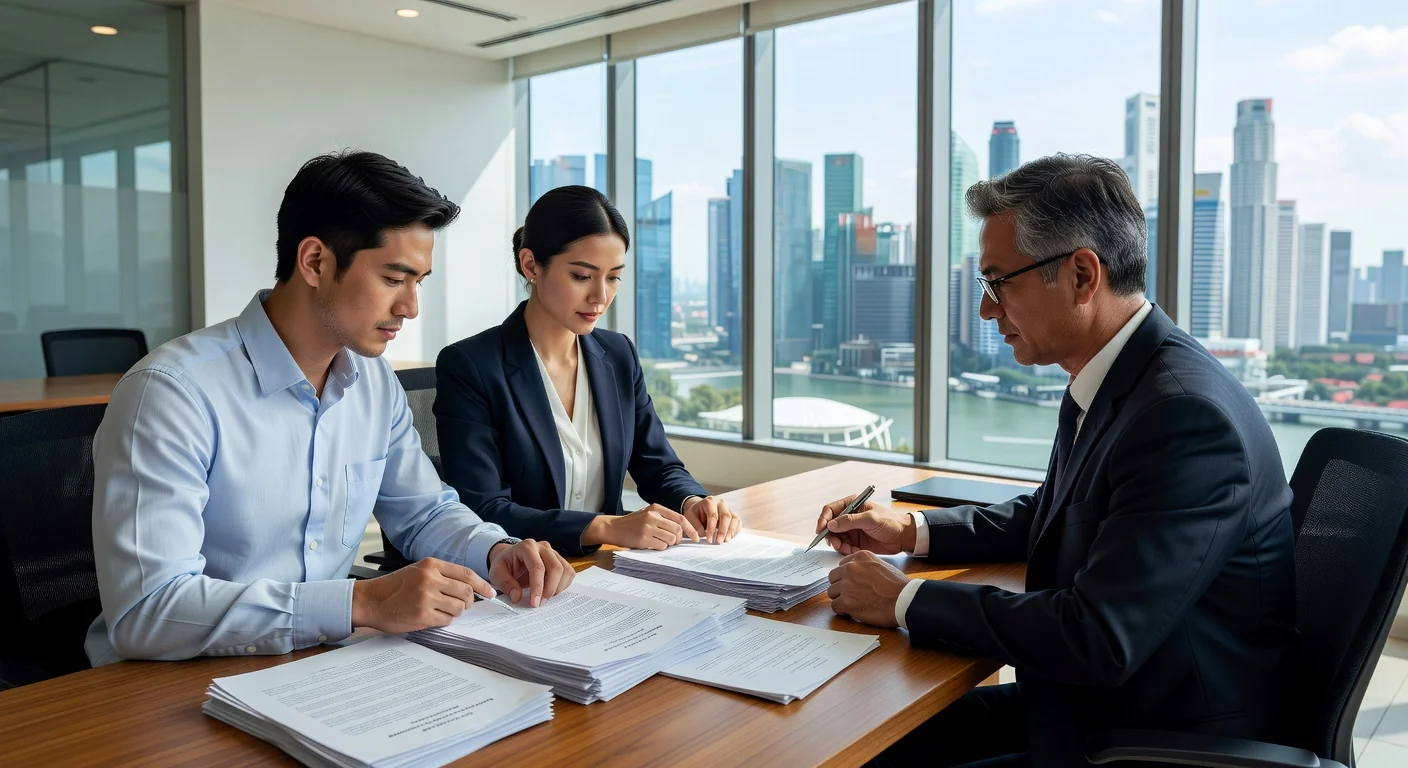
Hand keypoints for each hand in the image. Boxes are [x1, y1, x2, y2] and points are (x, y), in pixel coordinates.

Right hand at [351, 557, 493, 632]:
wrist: (369, 601)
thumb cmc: (394, 588)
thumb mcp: (418, 571)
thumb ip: (441, 576)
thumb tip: (469, 589)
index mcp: (431, 565)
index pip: (467, 574)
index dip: (483, 585)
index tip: (491, 593)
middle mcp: (430, 578)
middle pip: (466, 592)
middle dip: (468, 602)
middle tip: (461, 606)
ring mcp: (427, 597)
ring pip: (458, 608)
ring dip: (454, 612)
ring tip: (439, 611)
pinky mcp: (422, 614)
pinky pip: (446, 620)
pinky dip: (443, 621)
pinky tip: (430, 617)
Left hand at [489, 539, 573, 607]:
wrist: (511, 558)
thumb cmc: (505, 565)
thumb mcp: (497, 574)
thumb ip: (506, 584)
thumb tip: (517, 596)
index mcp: (527, 547)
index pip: (538, 567)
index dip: (538, 587)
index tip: (534, 603)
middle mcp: (543, 547)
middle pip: (555, 568)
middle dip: (549, 589)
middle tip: (540, 603)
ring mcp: (554, 552)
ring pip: (565, 570)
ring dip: (558, 588)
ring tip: (545, 598)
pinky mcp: (560, 560)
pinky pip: (569, 573)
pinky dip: (563, 585)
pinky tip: (551, 591)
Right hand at [589, 504, 700, 549]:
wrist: (614, 528)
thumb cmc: (633, 522)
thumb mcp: (649, 514)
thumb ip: (664, 519)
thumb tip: (684, 532)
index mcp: (656, 508)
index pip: (680, 518)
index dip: (691, 529)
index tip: (696, 538)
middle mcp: (653, 516)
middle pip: (677, 530)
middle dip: (678, 539)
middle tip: (673, 542)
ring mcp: (648, 527)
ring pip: (670, 539)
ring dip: (668, 544)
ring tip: (659, 541)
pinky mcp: (643, 539)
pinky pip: (661, 546)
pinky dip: (660, 547)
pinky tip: (652, 544)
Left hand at [682, 496, 740, 543]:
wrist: (700, 509)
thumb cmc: (695, 513)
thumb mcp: (689, 517)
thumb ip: (694, 525)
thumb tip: (702, 535)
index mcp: (709, 501)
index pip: (713, 516)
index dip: (711, 529)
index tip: (709, 540)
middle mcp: (721, 503)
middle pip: (726, 516)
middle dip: (723, 531)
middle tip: (718, 542)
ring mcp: (729, 508)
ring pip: (735, 519)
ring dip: (731, 531)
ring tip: (725, 541)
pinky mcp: (733, 514)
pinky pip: (738, 522)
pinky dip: (735, 531)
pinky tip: (729, 538)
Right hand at [815, 495, 915, 555]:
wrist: (903, 537)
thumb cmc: (890, 522)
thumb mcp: (870, 519)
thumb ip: (850, 520)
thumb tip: (831, 524)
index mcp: (851, 505)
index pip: (830, 510)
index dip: (823, 519)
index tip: (820, 530)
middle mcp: (849, 517)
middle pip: (830, 525)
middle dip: (830, 535)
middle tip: (834, 543)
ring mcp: (851, 530)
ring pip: (835, 537)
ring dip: (837, 544)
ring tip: (844, 548)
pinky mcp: (855, 541)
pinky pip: (843, 546)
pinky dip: (845, 550)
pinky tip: (852, 551)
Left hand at [827, 551, 908, 627]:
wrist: (904, 600)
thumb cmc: (898, 586)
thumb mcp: (883, 565)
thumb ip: (867, 566)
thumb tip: (860, 573)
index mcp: (860, 557)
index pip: (842, 565)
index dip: (845, 576)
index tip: (849, 582)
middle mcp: (851, 568)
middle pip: (833, 577)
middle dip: (839, 586)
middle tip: (848, 594)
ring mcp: (847, 585)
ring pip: (831, 592)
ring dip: (840, 598)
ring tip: (851, 603)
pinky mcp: (846, 602)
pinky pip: (835, 606)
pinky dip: (841, 610)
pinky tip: (851, 611)